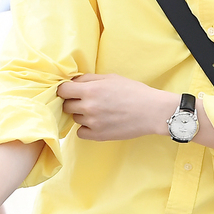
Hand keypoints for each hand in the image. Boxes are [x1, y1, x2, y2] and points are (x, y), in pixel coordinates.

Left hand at [57, 73, 178, 140]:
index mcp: (90, 90)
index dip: (65, 89)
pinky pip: (80, 133)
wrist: (151, 111)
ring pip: (74, 119)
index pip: (62, 90)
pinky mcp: (98, 136)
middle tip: (86, 100)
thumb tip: (73, 81)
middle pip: (66, 106)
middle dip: (73, 102)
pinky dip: (86, 128)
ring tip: (98, 111)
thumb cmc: (133, 91)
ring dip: (82, 114)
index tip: (70, 90)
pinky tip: (98, 122)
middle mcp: (88, 107)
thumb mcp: (111, 77)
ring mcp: (92, 123)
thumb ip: (89, 79)